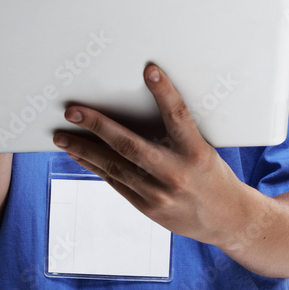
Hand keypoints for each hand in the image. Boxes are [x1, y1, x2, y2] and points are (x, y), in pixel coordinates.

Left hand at [52, 62, 246, 247]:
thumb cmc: (213, 175)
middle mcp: (175, 174)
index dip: (164, 92)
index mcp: (196, 152)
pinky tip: (78, 154)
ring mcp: (159, 194)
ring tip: (62, 135)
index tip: (150, 69)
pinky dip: (93, 166)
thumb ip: (178, 133)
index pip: (178, 116)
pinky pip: (115, 182)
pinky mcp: (147, 208)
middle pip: (130, 145)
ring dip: (84, 149)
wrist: (226, 220)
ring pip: (114, 166)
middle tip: (73, 111)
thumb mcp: (204, 149)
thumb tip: (141, 106)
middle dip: (98, 126)